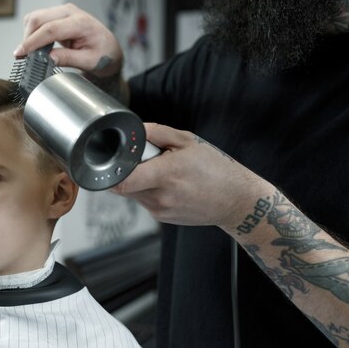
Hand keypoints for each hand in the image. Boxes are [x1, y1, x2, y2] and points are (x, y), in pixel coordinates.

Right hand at [14, 3, 123, 77]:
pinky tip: (37, 45)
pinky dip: (32, 32)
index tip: (21, 53)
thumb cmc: (103, 54)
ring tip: (31, 53)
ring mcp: (63, 11)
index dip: (33, 42)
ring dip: (28, 34)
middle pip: (38, 19)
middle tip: (22, 57)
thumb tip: (47, 58)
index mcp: (81, 23)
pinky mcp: (57, 14)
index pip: (50, 29)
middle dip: (27, 38)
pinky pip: (38, 19)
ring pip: (35, 17)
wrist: (109, 48)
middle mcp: (71, 12)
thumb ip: (68, 58)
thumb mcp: (88, 61)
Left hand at [112, 123, 274, 230]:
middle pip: (123, 184)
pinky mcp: (161, 217)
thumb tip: (134, 130)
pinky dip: (149, 190)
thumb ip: (157, 132)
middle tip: (147, 160)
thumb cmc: (216, 169)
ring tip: (162, 172)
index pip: (122, 180)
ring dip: (138, 180)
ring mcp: (159, 209)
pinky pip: (143, 200)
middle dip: (128, 170)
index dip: (112, 169)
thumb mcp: (188, 141)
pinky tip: (169, 185)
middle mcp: (160, 196)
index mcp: (166, 174)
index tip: (114, 158)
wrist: (236, 201)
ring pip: (132, 193)